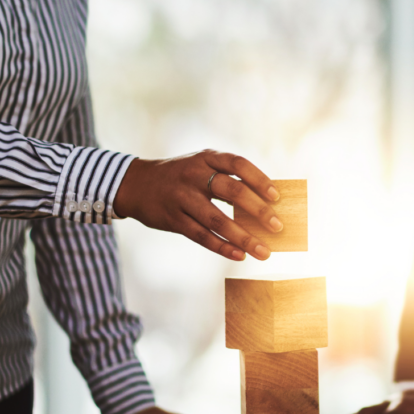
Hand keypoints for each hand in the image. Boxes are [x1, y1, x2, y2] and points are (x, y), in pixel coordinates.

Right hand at [113, 150, 281, 260]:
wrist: (136, 185)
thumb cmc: (180, 176)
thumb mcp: (200, 165)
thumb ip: (227, 177)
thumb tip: (265, 203)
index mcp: (206, 158)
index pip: (238, 164)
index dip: (259, 179)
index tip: (276, 197)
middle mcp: (194, 175)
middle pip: (231, 191)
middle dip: (258, 210)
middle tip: (277, 226)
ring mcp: (182, 198)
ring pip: (217, 220)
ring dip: (244, 237)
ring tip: (264, 251)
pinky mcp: (173, 219)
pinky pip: (201, 236)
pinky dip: (223, 247)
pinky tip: (239, 255)